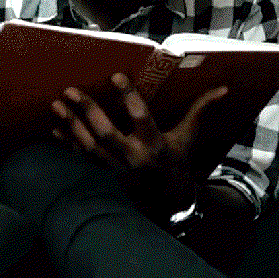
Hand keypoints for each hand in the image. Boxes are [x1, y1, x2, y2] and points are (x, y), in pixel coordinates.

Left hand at [51, 74, 229, 215]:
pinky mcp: (104, 177)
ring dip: (71, 125)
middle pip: (106, 134)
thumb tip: (224, 88)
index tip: (115, 75)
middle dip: (88, 111)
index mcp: (155, 145)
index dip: (128, 96)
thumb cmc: (177, 162)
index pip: (141, 117)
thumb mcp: (188, 137)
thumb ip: (201, 111)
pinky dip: (67, 144)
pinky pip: (81, 159)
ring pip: (89, 147)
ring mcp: (116, 170)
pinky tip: (54, 128)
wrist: (167, 202)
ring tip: (57, 104)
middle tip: (71, 90)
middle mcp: (133, 158)